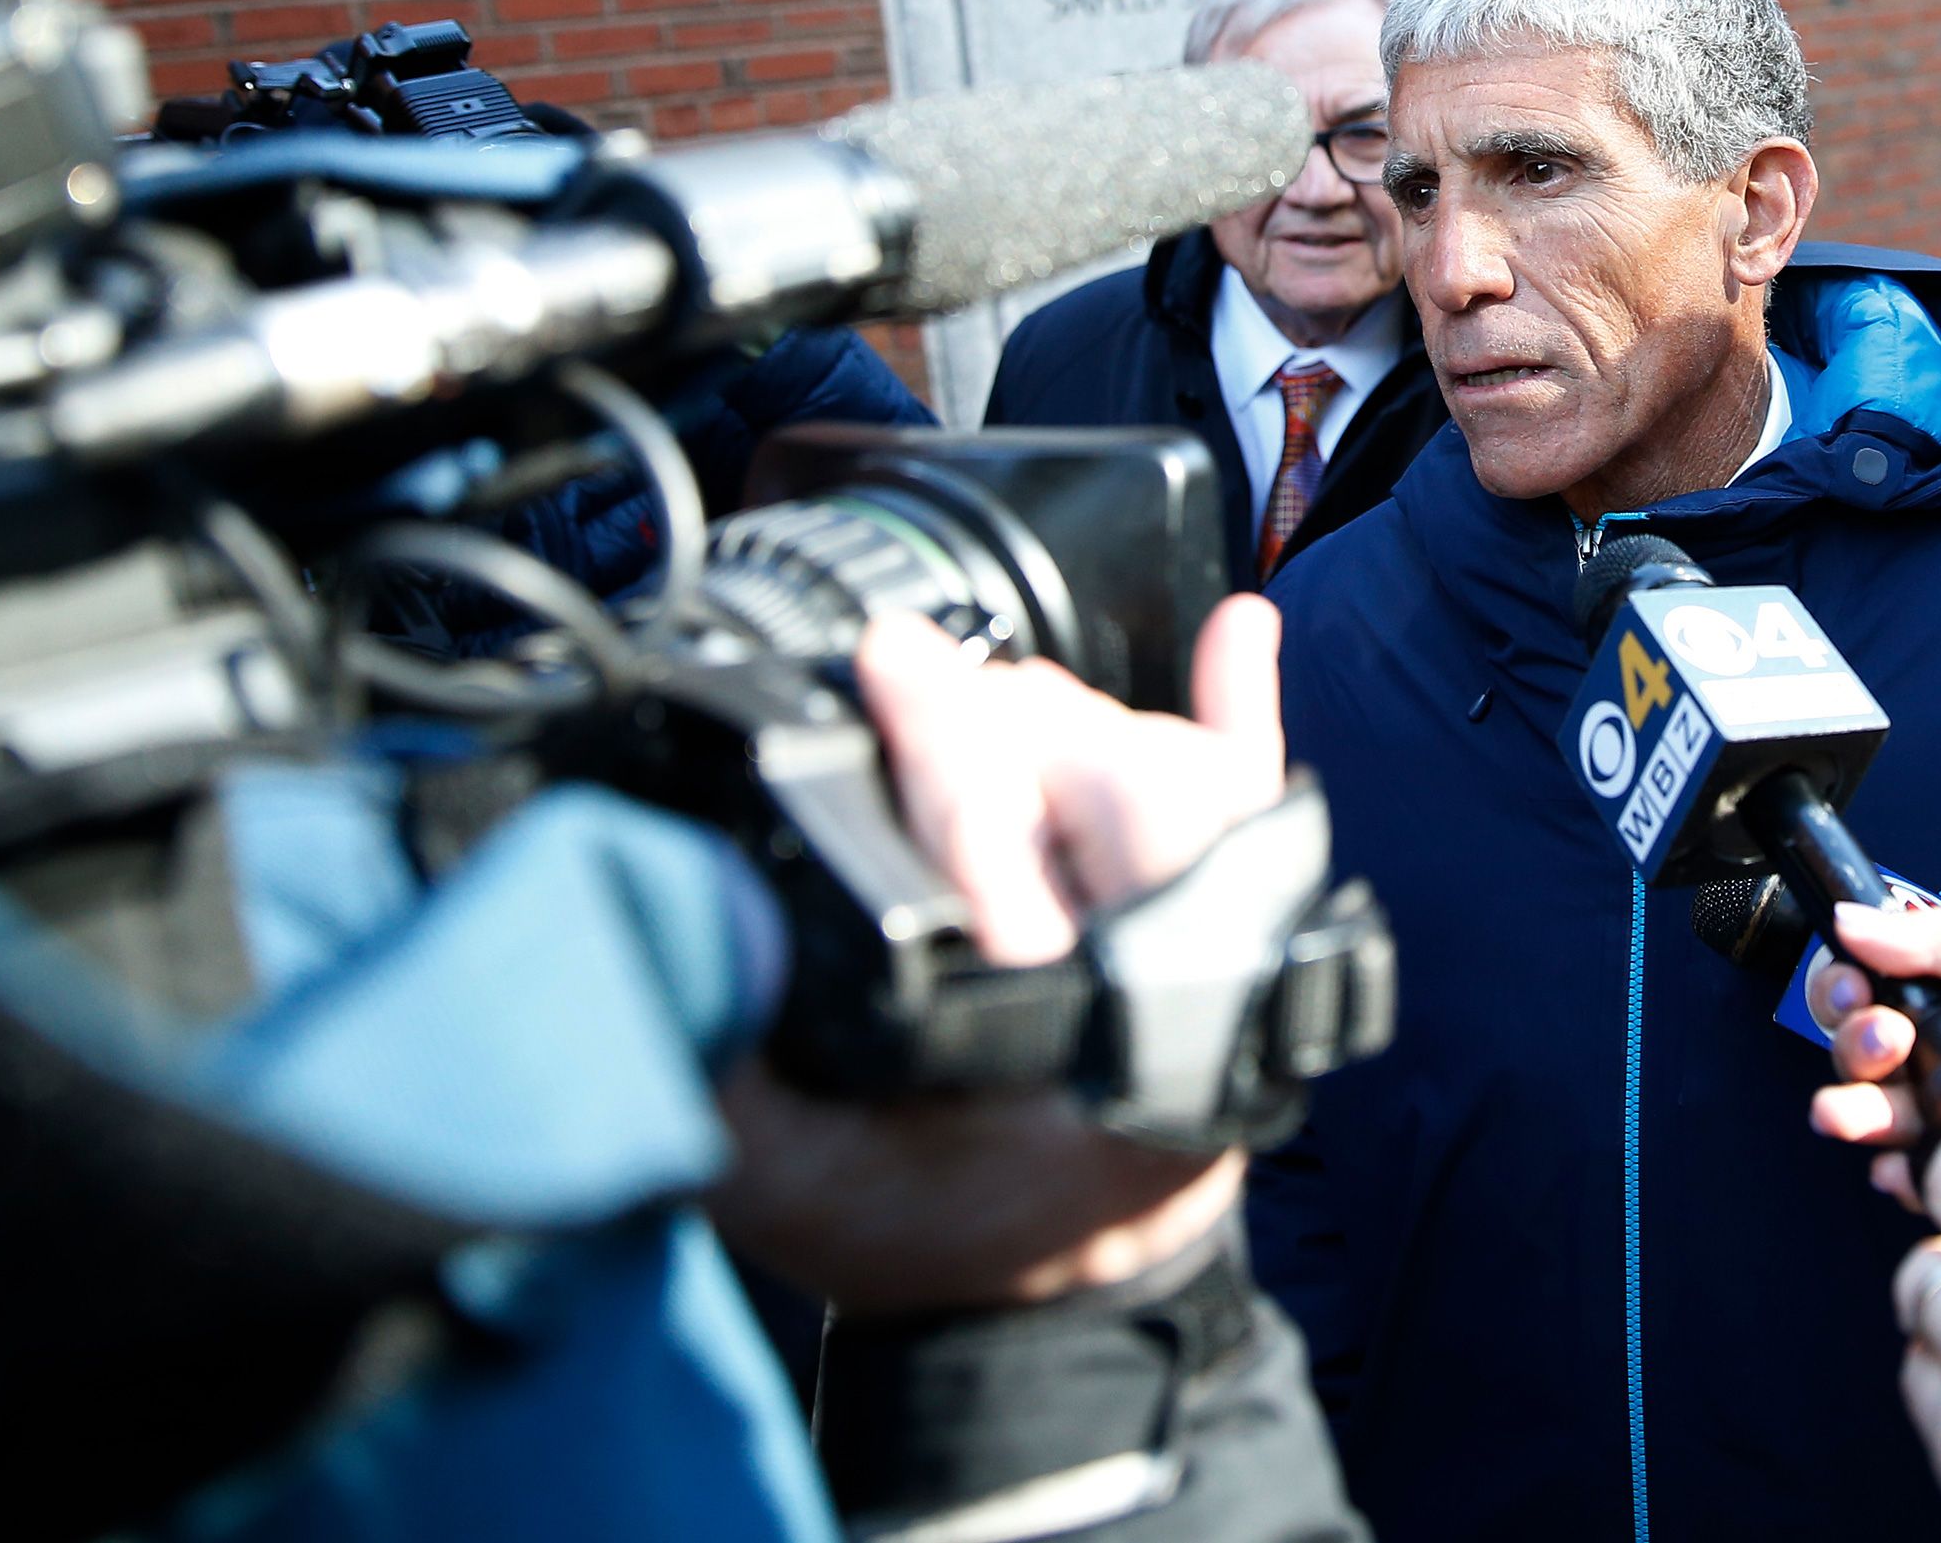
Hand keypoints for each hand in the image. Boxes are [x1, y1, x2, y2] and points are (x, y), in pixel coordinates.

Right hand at [705, 597, 1286, 1312]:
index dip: (947, 741)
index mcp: (1093, 1023)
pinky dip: (1241, 702)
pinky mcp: (1239, 915)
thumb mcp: (796, 1181)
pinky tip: (1242, 635)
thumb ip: (735, 1054)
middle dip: (990, 722)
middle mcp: (1185, 959)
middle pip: (1106, 756)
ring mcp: (1228, 927)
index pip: (1050, 824)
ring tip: (969, 711)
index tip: (883, 666)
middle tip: (904, 698)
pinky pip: (1261, 784)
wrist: (1048, 1306)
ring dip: (1061, 718)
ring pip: (1161, 750)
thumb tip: (680, 893)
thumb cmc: (931, 1242)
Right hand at [1806, 904, 1940, 1189]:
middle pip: (1871, 1053)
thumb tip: (1850, 920)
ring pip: (1895, 1116)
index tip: (1854, 992)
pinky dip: (1911, 1176)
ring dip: (1862, 1115)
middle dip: (1854, 1052)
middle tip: (1883, 1049)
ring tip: (1854, 1120)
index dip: (1848, 989)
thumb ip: (1940, 944)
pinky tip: (1907, 1171)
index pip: (1878, 981)